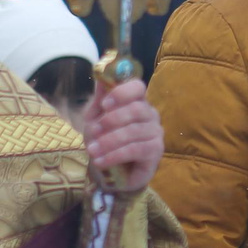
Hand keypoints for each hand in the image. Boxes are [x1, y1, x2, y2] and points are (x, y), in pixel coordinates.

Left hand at [83, 76, 161, 194]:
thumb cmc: (103, 141)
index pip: (138, 87)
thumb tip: (100, 75)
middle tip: (93, 131)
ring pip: (135, 131)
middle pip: (138, 109)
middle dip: (112, 120)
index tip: (105, 104)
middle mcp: (150, 115)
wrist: (107, 171)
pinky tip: (100, 161)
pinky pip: (137, 150)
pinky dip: (115, 155)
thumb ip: (99, 99)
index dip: (122, 93)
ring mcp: (155, 133)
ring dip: (109, 141)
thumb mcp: (94, 119)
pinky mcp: (155, 153)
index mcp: (136, 101)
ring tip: (92, 151)